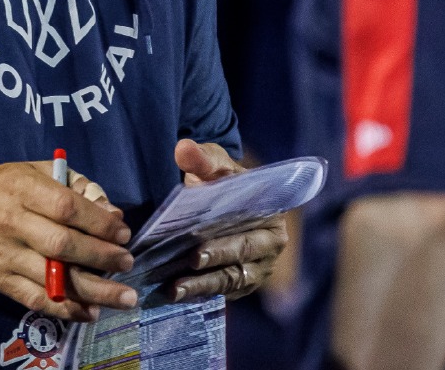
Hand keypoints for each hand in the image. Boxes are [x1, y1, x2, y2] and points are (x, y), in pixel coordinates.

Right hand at [0, 161, 137, 322]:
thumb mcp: (31, 171)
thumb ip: (73, 186)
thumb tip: (111, 212)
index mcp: (21, 189)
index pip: (66, 208)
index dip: (99, 223)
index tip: (123, 232)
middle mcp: (11, 223)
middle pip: (62, 245)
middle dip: (101, 257)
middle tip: (127, 262)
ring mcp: (3, 255)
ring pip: (52, 278)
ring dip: (93, 290)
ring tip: (124, 297)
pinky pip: (36, 300)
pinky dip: (66, 309)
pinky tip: (91, 311)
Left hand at [166, 139, 287, 301]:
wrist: (221, 195)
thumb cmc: (221, 178)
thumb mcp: (214, 163)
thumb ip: (201, 158)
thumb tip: (183, 150)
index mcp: (271, 217)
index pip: (248, 235)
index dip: (223, 247)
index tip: (195, 253)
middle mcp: (270, 247)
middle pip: (240, 261)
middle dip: (211, 268)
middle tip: (183, 270)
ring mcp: (257, 268)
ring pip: (230, 281)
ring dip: (202, 287)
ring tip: (173, 290)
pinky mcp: (242, 284)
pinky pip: (222, 292)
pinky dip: (200, 293)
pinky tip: (175, 295)